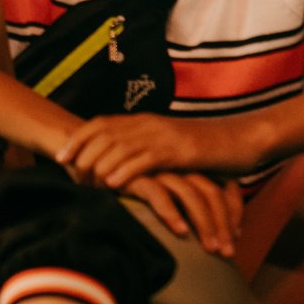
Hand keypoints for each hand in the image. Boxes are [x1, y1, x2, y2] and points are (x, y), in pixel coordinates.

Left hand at [55, 113, 267, 187]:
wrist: (243, 140)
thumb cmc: (206, 148)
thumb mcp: (168, 145)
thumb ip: (145, 151)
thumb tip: (119, 166)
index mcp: (144, 121)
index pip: (100, 125)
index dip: (78, 139)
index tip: (60, 157)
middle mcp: (149, 124)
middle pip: (103, 135)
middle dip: (83, 154)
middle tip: (70, 175)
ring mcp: (164, 136)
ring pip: (120, 147)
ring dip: (99, 164)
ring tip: (85, 183)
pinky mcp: (180, 151)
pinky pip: (146, 160)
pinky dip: (126, 170)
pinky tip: (112, 183)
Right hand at [120, 170, 242, 258]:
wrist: (89, 158)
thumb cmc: (129, 181)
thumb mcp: (162, 190)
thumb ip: (185, 204)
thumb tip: (214, 231)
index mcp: (187, 166)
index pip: (223, 185)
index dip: (234, 211)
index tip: (236, 238)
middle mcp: (175, 165)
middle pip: (210, 192)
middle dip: (222, 224)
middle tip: (227, 253)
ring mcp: (156, 168)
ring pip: (190, 194)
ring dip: (204, 223)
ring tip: (210, 249)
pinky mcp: (134, 174)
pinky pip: (158, 194)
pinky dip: (172, 213)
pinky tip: (180, 232)